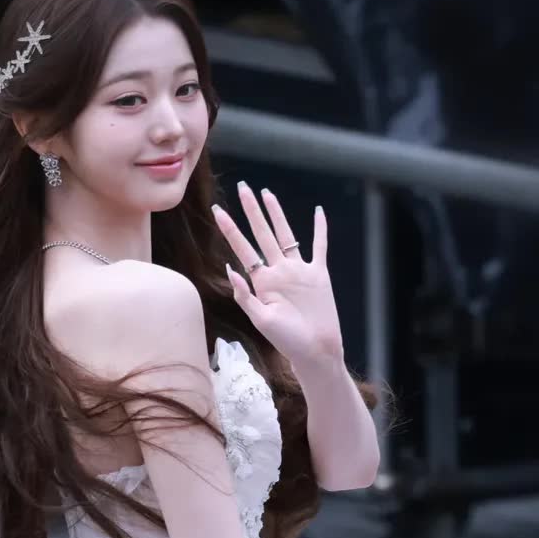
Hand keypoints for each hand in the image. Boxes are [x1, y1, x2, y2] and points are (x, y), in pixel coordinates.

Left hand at [211, 182, 343, 368]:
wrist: (315, 350)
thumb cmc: (287, 341)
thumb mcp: (261, 320)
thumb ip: (245, 296)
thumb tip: (230, 268)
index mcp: (262, 282)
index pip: (243, 249)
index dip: (230, 230)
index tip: (218, 211)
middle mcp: (279, 271)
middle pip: (262, 234)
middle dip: (251, 211)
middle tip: (242, 187)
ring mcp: (299, 271)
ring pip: (286, 234)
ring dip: (276, 214)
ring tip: (266, 193)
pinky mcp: (318, 274)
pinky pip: (319, 247)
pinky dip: (320, 230)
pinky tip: (318, 212)